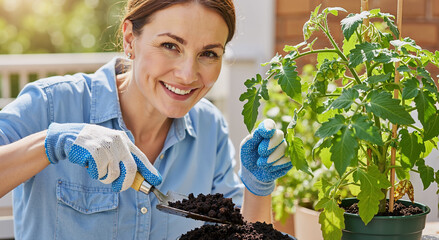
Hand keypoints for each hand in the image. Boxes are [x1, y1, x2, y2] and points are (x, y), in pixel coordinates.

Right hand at [44, 123, 161, 191]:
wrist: (71, 135)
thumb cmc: (94, 144)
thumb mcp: (111, 146)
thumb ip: (123, 158)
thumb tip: (136, 179)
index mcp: (124, 140)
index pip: (141, 158)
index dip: (149, 171)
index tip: (156, 181)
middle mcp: (118, 142)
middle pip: (131, 169)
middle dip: (126, 183)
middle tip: (120, 187)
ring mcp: (106, 146)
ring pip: (113, 174)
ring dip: (106, 178)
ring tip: (99, 170)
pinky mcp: (94, 151)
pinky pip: (99, 172)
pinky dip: (95, 173)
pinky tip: (90, 165)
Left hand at [239, 119, 291, 195]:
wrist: (252, 172)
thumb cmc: (248, 156)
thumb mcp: (246, 147)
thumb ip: (252, 137)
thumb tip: (263, 130)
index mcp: (265, 131)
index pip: (269, 124)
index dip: (269, 127)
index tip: (267, 133)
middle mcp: (277, 137)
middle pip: (279, 135)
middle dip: (270, 145)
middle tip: (261, 152)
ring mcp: (285, 148)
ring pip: (284, 149)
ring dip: (270, 158)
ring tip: (261, 164)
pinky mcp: (289, 160)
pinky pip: (288, 160)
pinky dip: (276, 165)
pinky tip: (269, 168)